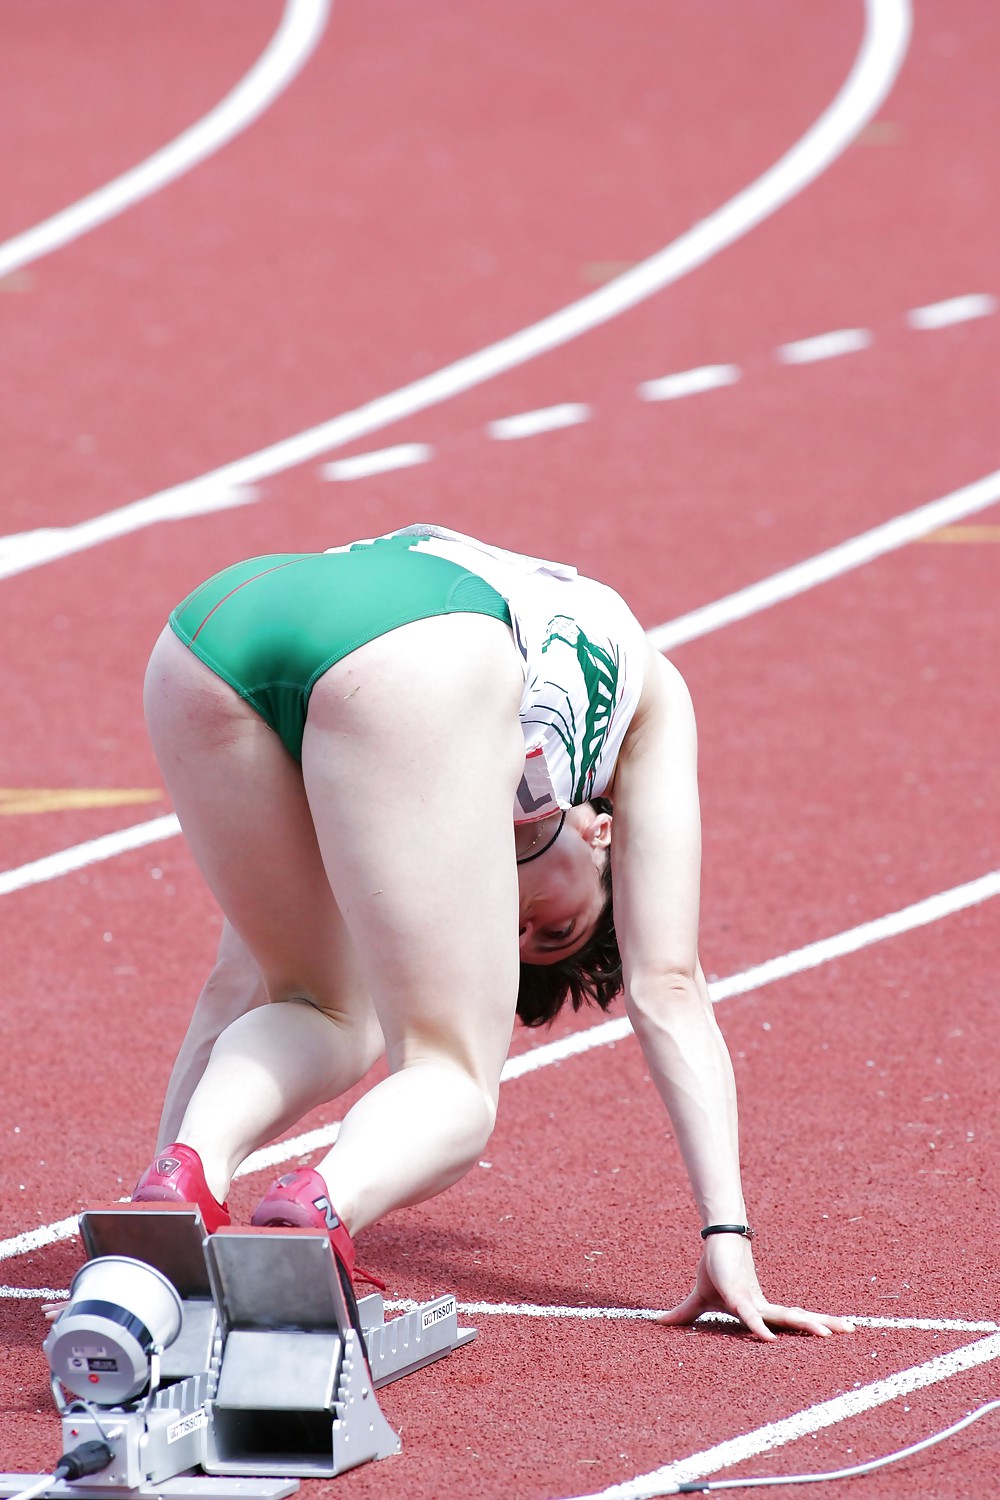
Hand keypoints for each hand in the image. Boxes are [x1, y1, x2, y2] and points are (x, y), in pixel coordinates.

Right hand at [656, 1234, 855, 1340]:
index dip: (812, 1325)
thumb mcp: (701, 1300)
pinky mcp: (738, 1296)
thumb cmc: (714, 1268)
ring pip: (787, 1316)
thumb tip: (659, 1322)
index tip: (835, 1333)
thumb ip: (687, 1314)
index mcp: (761, 1308)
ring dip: (811, 1323)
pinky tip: (768, 1339)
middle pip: (798, 1318)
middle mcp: (764, 1305)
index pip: (792, 1320)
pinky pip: (750, 1317)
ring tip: (835, 1331)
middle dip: (824, 1324)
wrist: (713, 1240)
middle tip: (851, 1330)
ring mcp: (754, 1300)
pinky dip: (759, 1328)